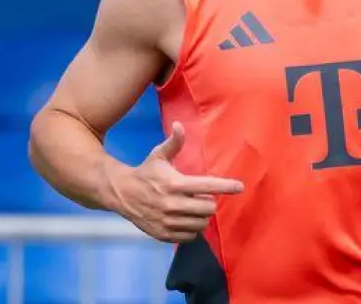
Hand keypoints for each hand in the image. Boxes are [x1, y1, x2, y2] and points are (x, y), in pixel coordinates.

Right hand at [108, 121, 244, 242]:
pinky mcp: (165, 234)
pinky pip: (191, 236)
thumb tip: (180, 125)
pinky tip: (182, 219)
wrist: (121, 193)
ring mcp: (168, 221)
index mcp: (174, 184)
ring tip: (190, 208)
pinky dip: (190, 229)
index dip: (226, 186)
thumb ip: (173, 143)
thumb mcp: (158, 156)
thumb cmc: (145, 173)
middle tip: (199, 198)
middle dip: (208, 202)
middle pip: (209, 208)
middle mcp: (172, 204)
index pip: (207, 186)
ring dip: (200, 216)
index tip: (239, 186)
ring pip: (201, 224)